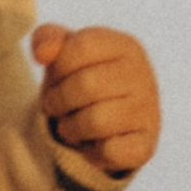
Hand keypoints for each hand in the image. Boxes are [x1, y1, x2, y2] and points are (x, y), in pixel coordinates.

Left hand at [31, 23, 160, 176]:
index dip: (58, 66)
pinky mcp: (145, 145)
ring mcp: (148, 112)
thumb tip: (42, 53)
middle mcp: (143, 76)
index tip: (57, 78)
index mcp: (125, 47)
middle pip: (85, 85)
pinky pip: (109, 151)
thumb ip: (47, 38)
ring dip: (70, 128)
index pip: (82, 46)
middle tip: (57, 108)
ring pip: (95, 121)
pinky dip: (91, 151)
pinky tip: (94, 143)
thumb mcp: (62, 54)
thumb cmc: (81, 82)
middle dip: (58, 101)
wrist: (107, 126)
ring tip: (73, 125)